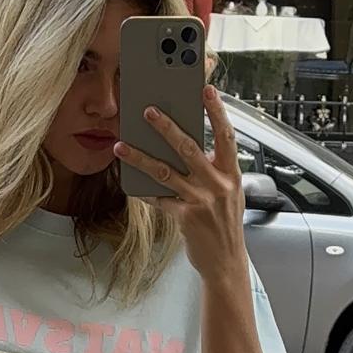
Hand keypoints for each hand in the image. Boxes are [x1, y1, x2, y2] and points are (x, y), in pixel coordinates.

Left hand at [115, 85, 246, 284]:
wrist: (227, 262)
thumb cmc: (225, 225)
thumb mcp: (229, 193)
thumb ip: (214, 170)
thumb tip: (188, 146)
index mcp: (231, 174)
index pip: (226, 135)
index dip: (217, 111)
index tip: (207, 90)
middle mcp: (218, 185)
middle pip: (189, 148)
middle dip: (166, 127)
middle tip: (148, 110)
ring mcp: (201, 201)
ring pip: (165, 172)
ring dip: (139, 157)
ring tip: (121, 146)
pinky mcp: (185, 218)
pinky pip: (159, 199)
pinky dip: (144, 190)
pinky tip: (130, 182)